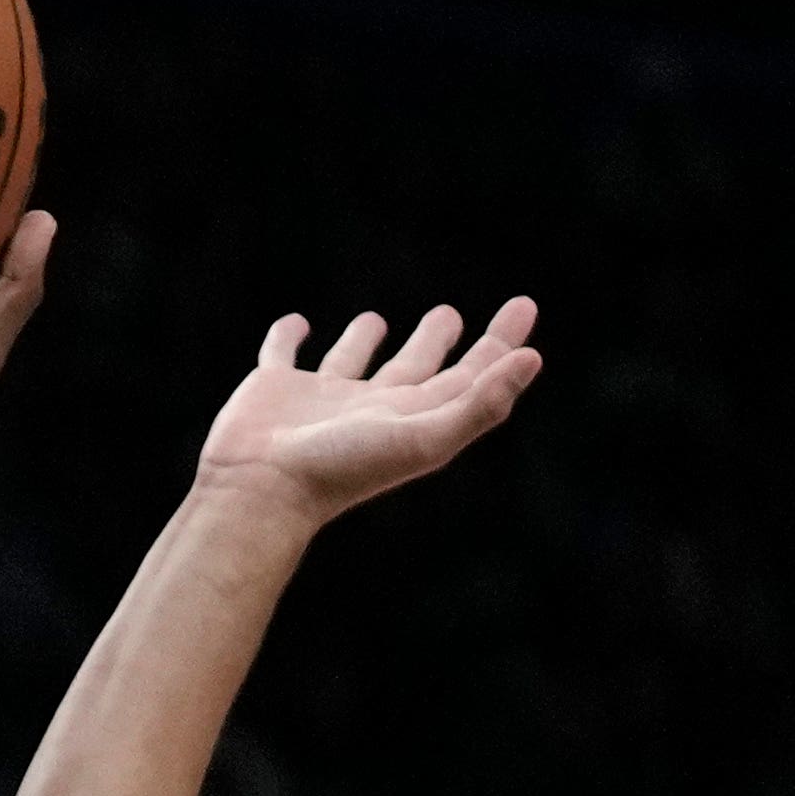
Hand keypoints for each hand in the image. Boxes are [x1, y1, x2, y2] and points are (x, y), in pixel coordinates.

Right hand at [193, 300, 540, 528]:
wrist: (262, 490)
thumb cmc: (343, 468)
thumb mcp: (424, 436)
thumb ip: (481, 402)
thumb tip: (532, 359)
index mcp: (412, 418)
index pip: (468, 376)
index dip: (500, 343)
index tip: (524, 305)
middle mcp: (371, 409)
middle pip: (413, 369)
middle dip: (434, 341)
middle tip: (447, 314)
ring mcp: (321, 399)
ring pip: (350, 362)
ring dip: (364, 340)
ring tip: (376, 319)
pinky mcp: (275, 388)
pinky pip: (283, 354)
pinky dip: (288, 337)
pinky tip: (295, 323)